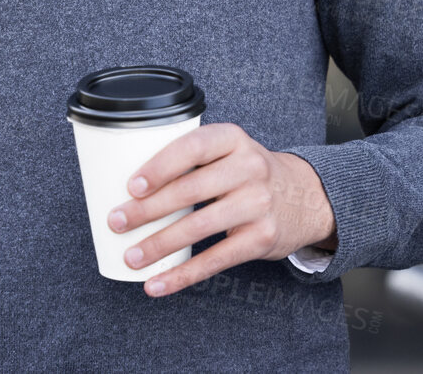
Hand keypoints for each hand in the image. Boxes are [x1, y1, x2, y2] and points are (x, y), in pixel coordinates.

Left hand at [106, 123, 336, 296]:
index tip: (132, 186)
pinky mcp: (261, 239)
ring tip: (131, 256)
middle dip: (147, 210)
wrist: (305, 198)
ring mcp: (258, 205)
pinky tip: (158, 283)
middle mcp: (249, 168)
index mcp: (233, 139)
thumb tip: (130, 187)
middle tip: (116, 222)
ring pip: (198, 228)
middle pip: (190, 191)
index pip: (192, 148)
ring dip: (159, 245)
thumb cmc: (248, 173)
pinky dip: (182, 275)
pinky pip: (215, 260)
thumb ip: (192, 159)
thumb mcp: (229, 151)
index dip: (160, 166)